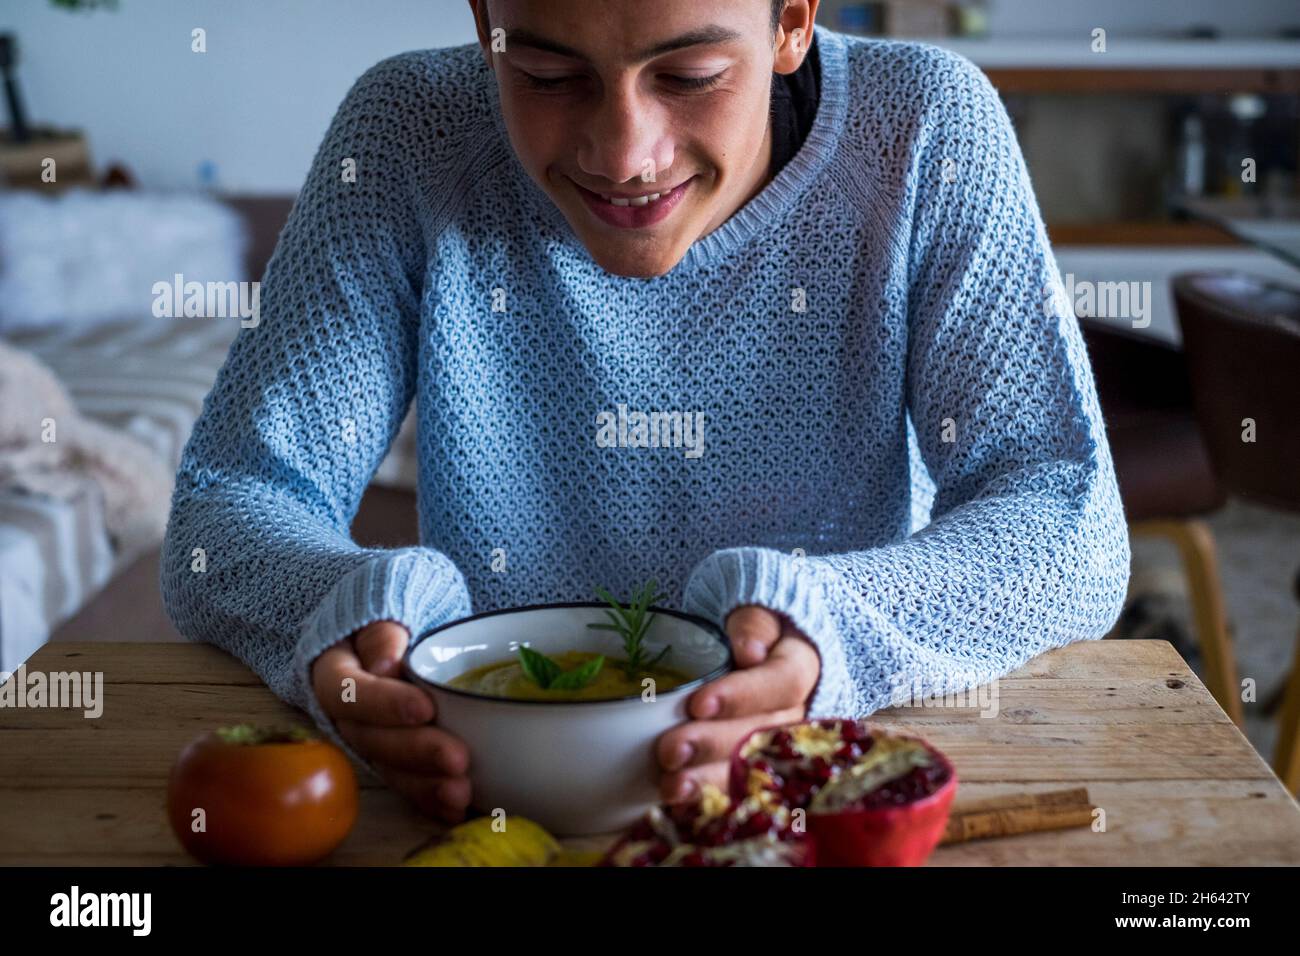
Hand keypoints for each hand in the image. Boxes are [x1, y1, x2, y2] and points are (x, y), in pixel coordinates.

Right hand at [311, 620, 470, 822]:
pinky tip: (459, 808)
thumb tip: (385, 664)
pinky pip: (408, 782)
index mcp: (335, 670)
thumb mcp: (385, 601)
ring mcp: (370, 738)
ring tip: (461, 791)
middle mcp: (347, 713)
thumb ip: (383, 630)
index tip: (425, 707)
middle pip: (372, 739)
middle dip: (415, 751)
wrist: (392, 623)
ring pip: (390, 768)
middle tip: (457, 758)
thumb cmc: (391, 607)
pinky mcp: (394, 757)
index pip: (348, 692)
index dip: (384, 704)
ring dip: (425, 785)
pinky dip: (432, 798)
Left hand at [655, 605, 820, 802]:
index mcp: (801, 666)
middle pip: (761, 732)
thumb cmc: (751, 626)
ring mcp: (778, 742)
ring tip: (671, 786)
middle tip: (670, 750)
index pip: (780, 683)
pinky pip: (736, 784)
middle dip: (714, 744)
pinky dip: (707, 796)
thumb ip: (753, 623)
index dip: (741, 696)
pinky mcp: (756, 764)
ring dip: (709, 780)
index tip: (698, 704)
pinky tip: (678, 801)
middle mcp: (797, 711)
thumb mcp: (757, 608)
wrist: (759, 646)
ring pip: (750, 766)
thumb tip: (750, 651)